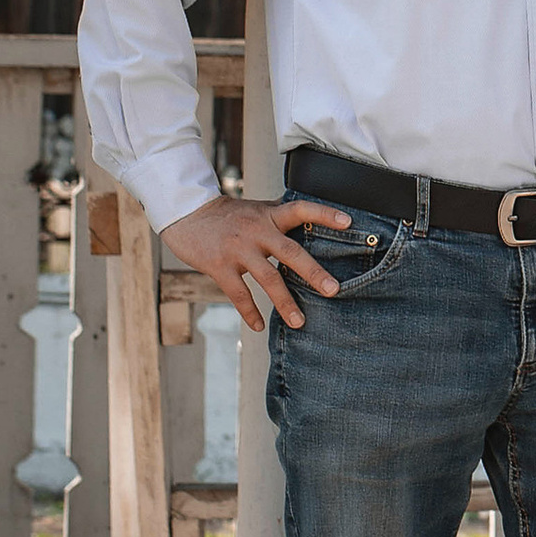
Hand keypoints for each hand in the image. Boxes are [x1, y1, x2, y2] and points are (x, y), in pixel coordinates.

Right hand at [162, 194, 350, 334]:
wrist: (187, 214)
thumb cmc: (228, 215)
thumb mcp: (257, 209)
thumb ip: (280, 218)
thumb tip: (311, 222)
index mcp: (269, 215)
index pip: (301, 210)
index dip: (324, 215)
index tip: (348, 221)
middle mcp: (257, 231)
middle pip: (290, 252)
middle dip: (313, 273)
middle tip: (334, 290)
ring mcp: (238, 250)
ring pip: (268, 279)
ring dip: (285, 303)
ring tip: (300, 322)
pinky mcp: (219, 267)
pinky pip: (239, 294)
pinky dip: (250, 312)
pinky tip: (260, 326)